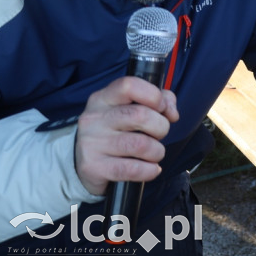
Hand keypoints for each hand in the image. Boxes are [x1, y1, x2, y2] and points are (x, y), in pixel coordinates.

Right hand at [75, 76, 179, 195]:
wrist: (84, 161)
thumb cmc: (116, 130)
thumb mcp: (131, 108)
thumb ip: (159, 101)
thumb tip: (171, 113)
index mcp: (103, 98)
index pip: (129, 86)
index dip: (154, 96)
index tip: (161, 108)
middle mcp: (94, 118)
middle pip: (140, 115)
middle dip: (161, 127)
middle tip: (158, 134)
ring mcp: (91, 143)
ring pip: (140, 144)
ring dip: (157, 151)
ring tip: (154, 153)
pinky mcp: (93, 167)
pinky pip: (132, 169)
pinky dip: (150, 170)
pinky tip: (151, 169)